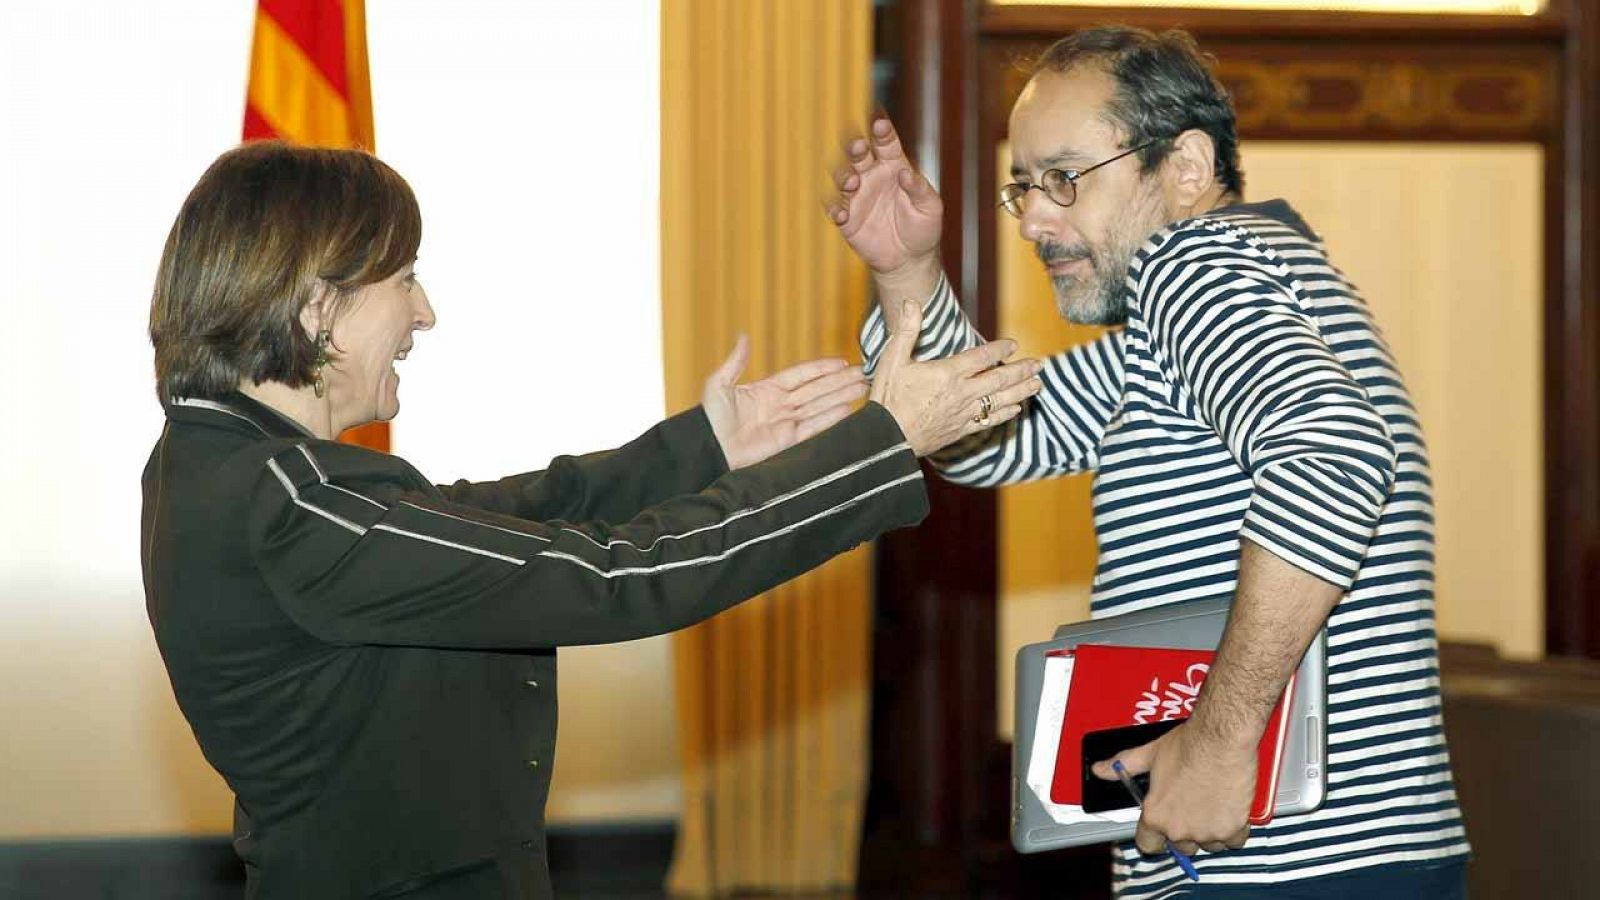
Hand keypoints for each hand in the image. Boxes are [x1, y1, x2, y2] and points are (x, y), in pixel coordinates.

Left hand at [702, 335, 868, 469]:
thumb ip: (736, 361)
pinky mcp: (787, 440)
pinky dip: (831, 417)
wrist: (708, 448)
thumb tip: (744, 336)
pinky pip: (814, 426)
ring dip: (842, 396)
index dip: (821, 368)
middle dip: (840, 381)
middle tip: (863, 373)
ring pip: (820, 405)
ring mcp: (786, 422)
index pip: (801, 374)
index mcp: (767, 389)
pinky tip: (847, 409)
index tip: (841, 362)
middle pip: (817, 389)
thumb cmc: (709, 419)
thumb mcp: (718, 384)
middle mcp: (781, 404)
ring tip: (863, 388)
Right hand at [826, 117, 943, 283]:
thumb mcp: (930, 208)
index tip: (880, 124)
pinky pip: (834, 207)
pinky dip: (834, 208)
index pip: (886, 143)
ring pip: (842, 176)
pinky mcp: (847, 218)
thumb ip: (919, 189)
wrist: (909, 260)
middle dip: (855, 146)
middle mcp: (872, 176)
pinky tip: (841, 214)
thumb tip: (906, 174)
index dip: (882, 132)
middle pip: (858, 154)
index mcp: (894, 166)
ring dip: (843, 175)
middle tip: (858, 146)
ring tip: (852, 183)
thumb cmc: (923, 228)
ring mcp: (857, 196)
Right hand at [869, 298, 1042, 456]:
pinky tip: (1016, 410)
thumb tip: (912, 302)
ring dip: (1021, 391)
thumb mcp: (892, 360)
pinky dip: (1005, 414)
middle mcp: (961, 393)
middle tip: (1040, 364)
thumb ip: (906, 331)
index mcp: (947, 373)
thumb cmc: (888, 398)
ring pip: (1000, 400)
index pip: (982, 357)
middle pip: (999, 379)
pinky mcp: (960, 431)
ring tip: (1037, 384)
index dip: (1000, 350)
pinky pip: (989, 422)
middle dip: (1022, 371)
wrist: (886, 439)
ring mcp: (963, 414)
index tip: (1013, 344)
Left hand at [1092, 721, 1254, 857]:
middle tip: (1193, 806)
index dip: (1155, 837)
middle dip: (1187, 830)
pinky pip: (1234, 840)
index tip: (1162, 830)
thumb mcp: (1149, 754)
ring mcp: (1206, 832)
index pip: (1148, 845)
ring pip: (1209, 844)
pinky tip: (1230, 807)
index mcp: (1155, 815)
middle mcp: (1179, 829)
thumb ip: (1124, 766)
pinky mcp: (1231, 829)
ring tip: (1211, 802)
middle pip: (1182, 846)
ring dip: (1211, 830)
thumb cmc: (1187, 745)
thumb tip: (1100, 770)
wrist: (1220, 739)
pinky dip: (1234, 828)